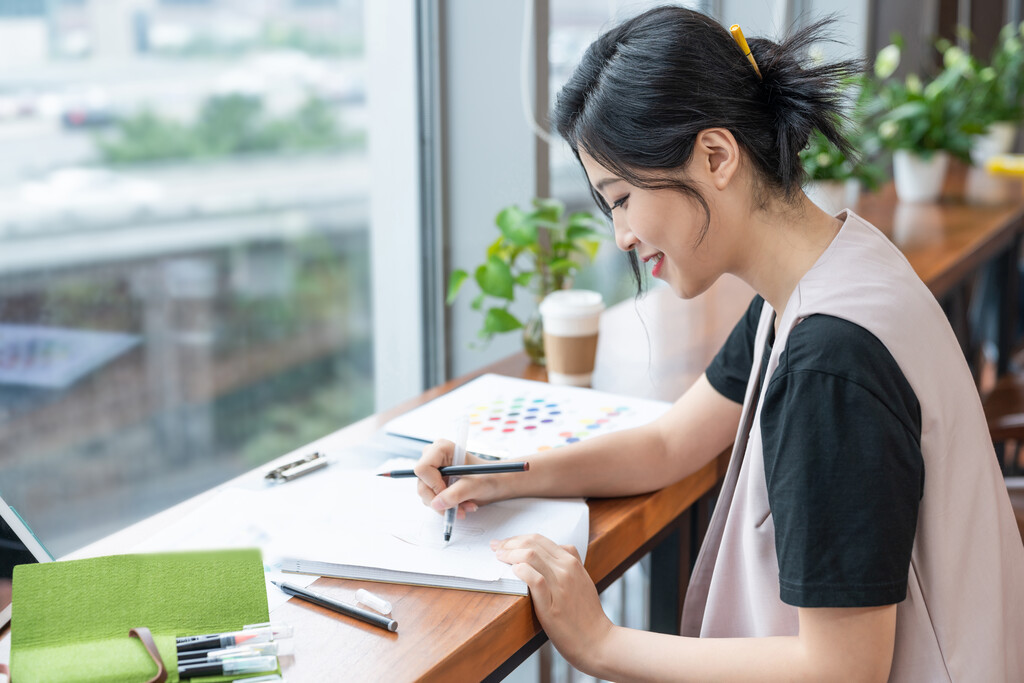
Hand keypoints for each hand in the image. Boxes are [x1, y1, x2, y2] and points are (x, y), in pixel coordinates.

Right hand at [413, 439, 506, 516]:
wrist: (495, 483)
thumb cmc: (489, 477)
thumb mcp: (475, 486)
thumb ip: (456, 494)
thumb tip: (437, 504)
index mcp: (442, 449)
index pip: (423, 468)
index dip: (432, 485)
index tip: (447, 495)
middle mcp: (434, 458)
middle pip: (422, 484)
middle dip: (440, 501)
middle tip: (459, 509)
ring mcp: (433, 471)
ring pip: (426, 495)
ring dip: (445, 506)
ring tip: (465, 506)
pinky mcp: (435, 483)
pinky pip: (432, 500)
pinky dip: (446, 506)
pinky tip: (461, 505)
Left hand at [492, 534, 612, 671]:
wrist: (597, 641)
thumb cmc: (587, 615)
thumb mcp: (583, 580)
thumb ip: (568, 564)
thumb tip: (552, 551)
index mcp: (572, 562)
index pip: (540, 539)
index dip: (518, 539)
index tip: (505, 544)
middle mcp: (567, 569)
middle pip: (532, 544)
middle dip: (509, 543)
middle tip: (496, 548)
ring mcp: (560, 586)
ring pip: (531, 556)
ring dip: (510, 554)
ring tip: (499, 558)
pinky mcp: (552, 605)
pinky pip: (534, 579)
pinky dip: (521, 571)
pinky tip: (513, 572)